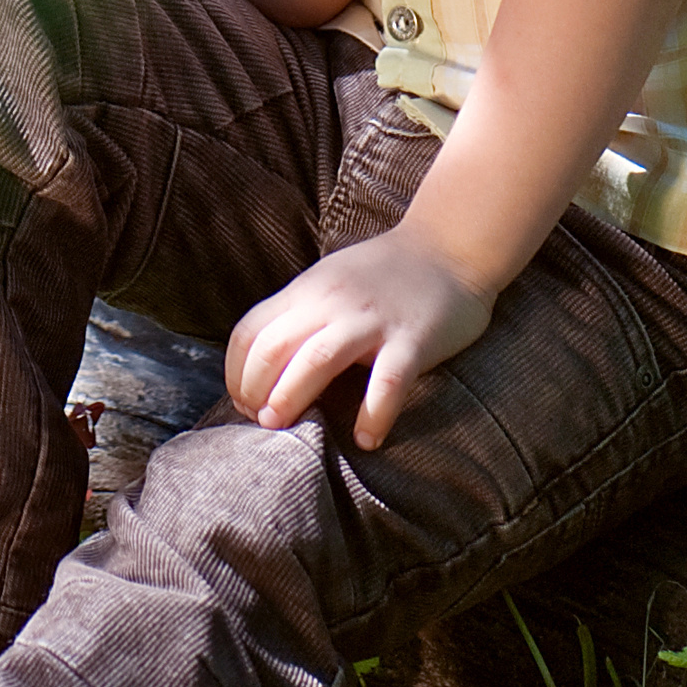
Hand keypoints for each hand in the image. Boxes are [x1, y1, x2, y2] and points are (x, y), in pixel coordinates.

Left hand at [224, 225, 496, 451]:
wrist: (450, 247)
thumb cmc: (385, 274)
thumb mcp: (329, 283)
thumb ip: (300, 316)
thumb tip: (262, 367)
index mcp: (307, 291)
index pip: (249, 332)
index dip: (236, 373)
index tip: (243, 402)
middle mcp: (332, 302)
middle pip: (273, 347)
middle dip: (255, 389)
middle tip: (261, 422)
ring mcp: (372, 320)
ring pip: (317, 359)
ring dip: (291, 396)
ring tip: (283, 428)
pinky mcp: (413, 339)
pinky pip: (388, 381)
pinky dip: (374, 414)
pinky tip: (367, 439)